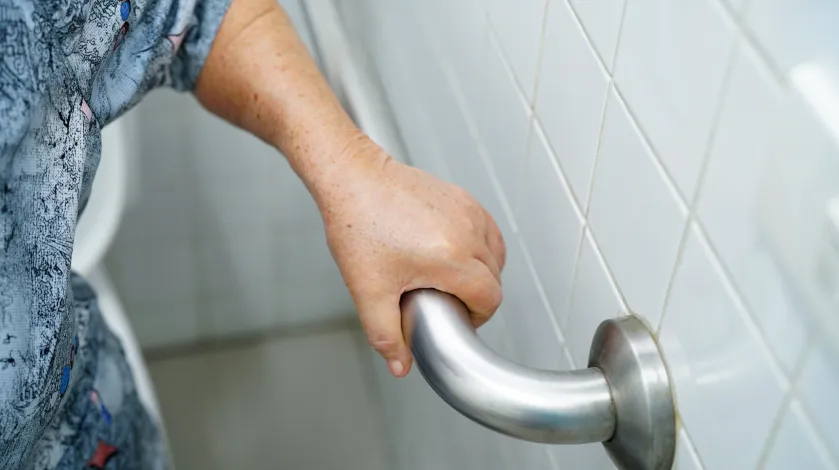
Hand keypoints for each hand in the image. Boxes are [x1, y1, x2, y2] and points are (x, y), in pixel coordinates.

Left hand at [315, 137, 505, 377]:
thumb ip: (386, 334)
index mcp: (450, 258)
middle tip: (447, 300)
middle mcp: (466, 232)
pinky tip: (456, 251)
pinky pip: (486, 228)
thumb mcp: (368, 290)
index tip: (458, 317)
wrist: (352, 179)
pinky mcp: (462, 196)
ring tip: (452, 277)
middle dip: (478, 295)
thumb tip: (401, 364)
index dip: (478, 316)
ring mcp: (467, 210)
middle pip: (495, 277)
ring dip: (482, 270)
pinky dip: (479, 245)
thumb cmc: (357, 225)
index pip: (490, 298)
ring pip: (495, 252)